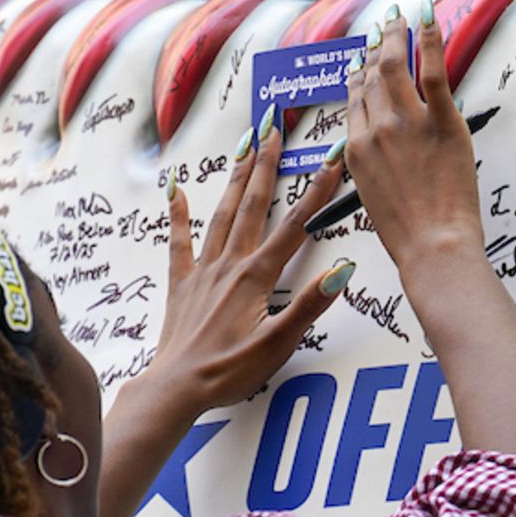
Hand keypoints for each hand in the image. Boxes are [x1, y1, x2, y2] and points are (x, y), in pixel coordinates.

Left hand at [146, 117, 353, 416]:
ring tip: (245, 146)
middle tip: (274, 128)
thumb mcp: (278, 344)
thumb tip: (340, 271)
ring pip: (222, 214)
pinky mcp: (182, 285)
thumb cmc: (228, 372)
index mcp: (256, 278)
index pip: (295, 226)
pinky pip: (180, 242)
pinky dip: (178, 214)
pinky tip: (176, 190)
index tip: (334, 160)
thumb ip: (309, 306)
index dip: (318, 192)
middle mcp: (229, 265)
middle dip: (267, 165)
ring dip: (235, 179)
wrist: (176, 388)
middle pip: (253, 205)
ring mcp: (203, 272)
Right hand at [344, 5, 483, 270]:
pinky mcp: (441, 122)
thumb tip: (376, 150)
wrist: (433, 246)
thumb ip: (372, 165)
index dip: (357, 76)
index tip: (359, 61)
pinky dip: (429, 40)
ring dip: (395, 36)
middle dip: (373, 50)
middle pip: (370, 78)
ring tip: (398, 18)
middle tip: (381, 30)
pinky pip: (431, 71)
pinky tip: (428, 18)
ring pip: (394, 67)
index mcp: (356, 149)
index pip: (353, 100)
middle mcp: (375, 130)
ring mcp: (407, 123)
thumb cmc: (408, 234)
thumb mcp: (373, 197)